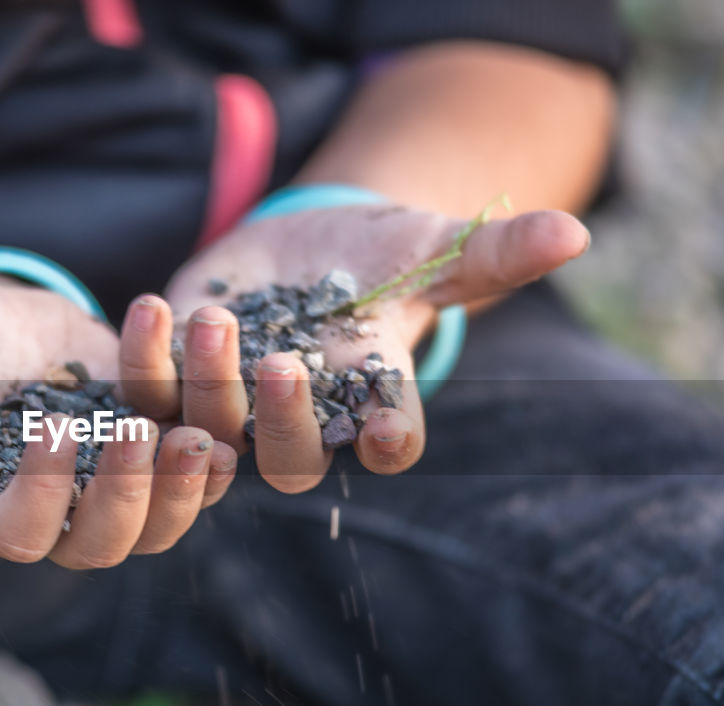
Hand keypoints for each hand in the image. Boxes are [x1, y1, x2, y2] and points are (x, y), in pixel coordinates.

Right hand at [0, 278, 236, 566]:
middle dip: (130, 497)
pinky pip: (198, 463)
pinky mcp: (155, 443)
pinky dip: (216, 436)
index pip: (19, 533)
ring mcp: (112, 482)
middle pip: (105, 542)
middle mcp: (58, 509)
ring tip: (201, 433)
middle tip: (145, 438)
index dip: (41, 495)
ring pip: (165, 518)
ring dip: (188, 485)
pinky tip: (228, 402)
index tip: (51, 429)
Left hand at [117, 203, 589, 491]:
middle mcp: (300, 416)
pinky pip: (152, 389)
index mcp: (369, 398)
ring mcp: (234, 401)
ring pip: (215, 427)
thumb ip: (494, 251)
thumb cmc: (384, 252)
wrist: (308, 243)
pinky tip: (153, 308)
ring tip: (218, 319)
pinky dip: (146, 359)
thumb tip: (576, 232)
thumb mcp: (435, 245)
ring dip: (210, 383)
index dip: (387, 440)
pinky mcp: (178, 374)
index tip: (385, 433)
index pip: (388, 438)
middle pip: (291, 456)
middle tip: (287, 366)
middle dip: (287, 420)